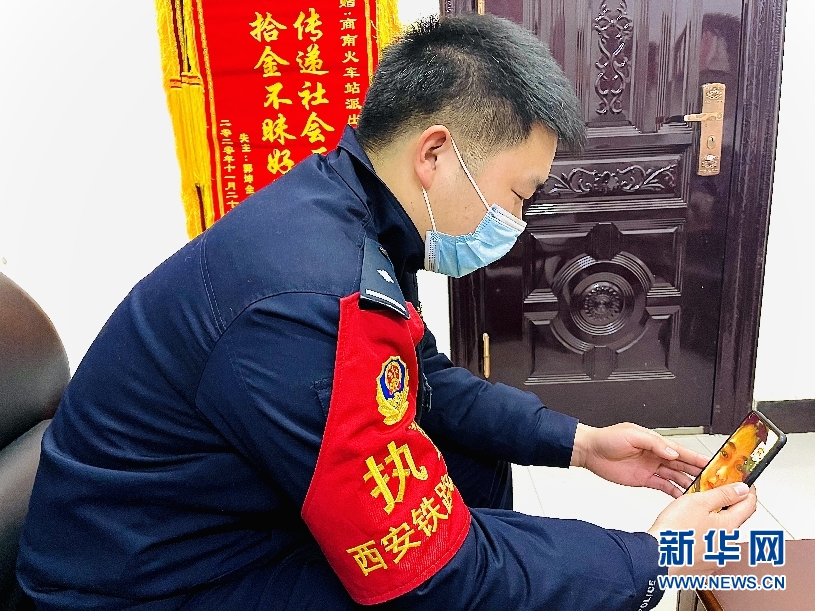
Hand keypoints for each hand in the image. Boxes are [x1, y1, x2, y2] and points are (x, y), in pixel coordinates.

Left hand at [571, 423, 708, 496]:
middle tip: (714, 482)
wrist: (590, 451)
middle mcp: (656, 455)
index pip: (681, 451)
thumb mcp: (632, 435)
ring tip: (703, 492)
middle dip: (699, 473)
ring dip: (689, 484)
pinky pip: (663, 486)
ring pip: (675, 476)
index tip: (713, 464)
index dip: (697, 458)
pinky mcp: (644, 479)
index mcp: (655, 443)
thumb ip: (654, 444)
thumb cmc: (607, 438)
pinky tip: (684, 498)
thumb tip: (672, 452)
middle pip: (682, 465)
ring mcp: (651, 468)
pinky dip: (674, 492)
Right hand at [647, 482, 757, 574]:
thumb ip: (723, 494)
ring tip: (694, 519)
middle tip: (710, 499)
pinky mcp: (707, 566)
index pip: (749, 505)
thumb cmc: (674, 531)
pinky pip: (711, 549)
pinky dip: (705, 541)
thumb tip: (742, 489)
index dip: (747, 491)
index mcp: (730, 526)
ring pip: (722, 535)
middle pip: (735, 520)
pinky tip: (690, 536)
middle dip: (726, 508)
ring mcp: (718, 557)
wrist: (658, 558)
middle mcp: (729, 544)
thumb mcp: (698, 502)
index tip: (742, 485)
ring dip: (714, 526)